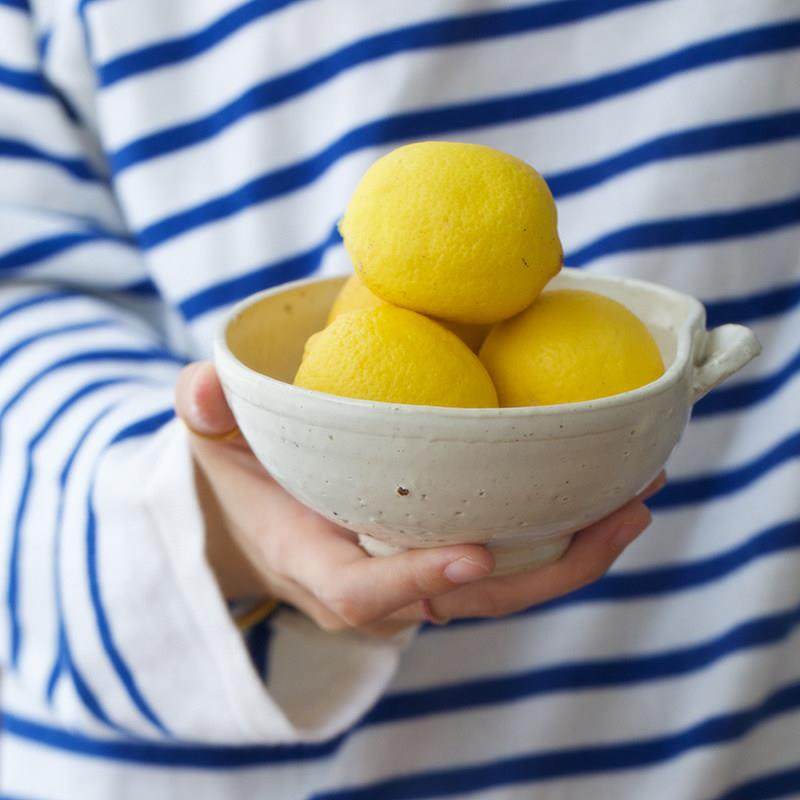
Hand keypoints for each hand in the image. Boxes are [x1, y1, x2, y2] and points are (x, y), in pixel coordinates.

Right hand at [175, 362, 662, 634]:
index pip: (364, 592)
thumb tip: (205, 384)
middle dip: (548, 571)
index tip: (470, 550)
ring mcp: (420, 575)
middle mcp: (380, 586)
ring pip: (506, 583)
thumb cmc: (243, 478)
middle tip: (622, 514)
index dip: (414, 579)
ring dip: (577, 550)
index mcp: (318, 565)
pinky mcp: (447, 557)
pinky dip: (562, 532)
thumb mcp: (214, 442)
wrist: (265, 519)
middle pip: (469, 597)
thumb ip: (207, 413)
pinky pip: (511, 557)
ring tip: (638, 497)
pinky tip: (609, 487)